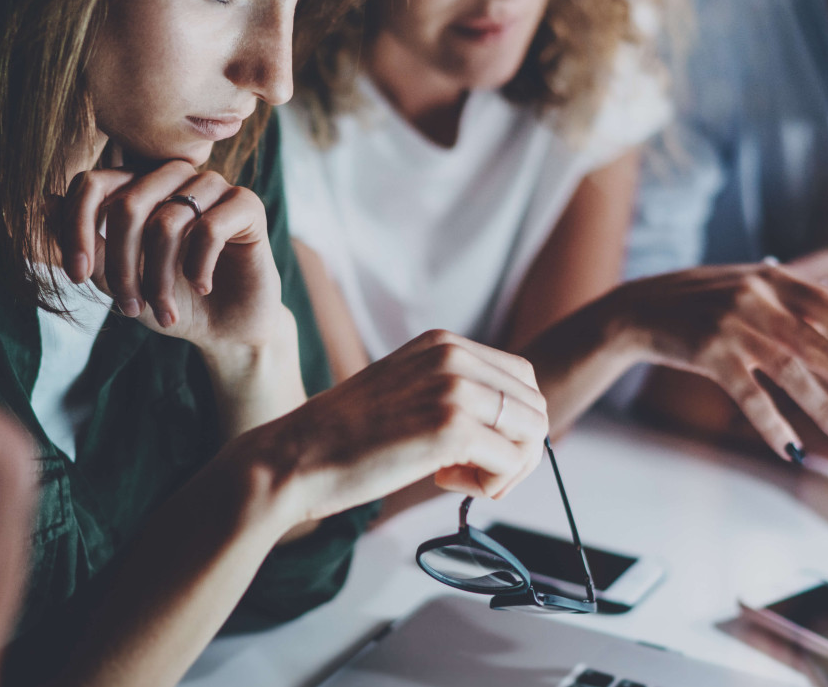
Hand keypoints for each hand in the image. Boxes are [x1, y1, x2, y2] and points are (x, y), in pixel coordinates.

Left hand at [48, 161, 284, 352]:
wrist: (226, 328)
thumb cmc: (171, 299)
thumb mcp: (118, 280)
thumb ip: (86, 244)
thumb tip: (41, 204)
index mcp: (139, 186)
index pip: (93, 183)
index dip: (76, 227)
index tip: (75, 274)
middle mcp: (173, 177)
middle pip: (128, 204)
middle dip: (121, 265)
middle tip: (127, 308)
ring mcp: (212, 187)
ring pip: (168, 221)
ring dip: (158, 277)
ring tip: (162, 309)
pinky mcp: (246, 205)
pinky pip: (210, 228)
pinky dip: (198, 267)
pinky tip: (203, 286)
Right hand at [235, 330, 550, 524]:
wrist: (293, 458)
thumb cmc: (344, 439)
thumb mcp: (406, 391)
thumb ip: (451, 393)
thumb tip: (509, 425)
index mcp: (443, 343)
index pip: (522, 379)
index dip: (512, 424)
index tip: (479, 452)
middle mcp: (453, 356)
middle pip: (534, 405)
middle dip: (517, 449)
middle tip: (474, 474)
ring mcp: (454, 388)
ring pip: (532, 433)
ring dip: (506, 469)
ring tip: (458, 478)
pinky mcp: (451, 427)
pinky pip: (511, 462)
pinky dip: (491, 484)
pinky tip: (445, 482)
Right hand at [608, 262, 827, 460]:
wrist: (637, 311)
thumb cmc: (702, 302)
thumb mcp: (753, 287)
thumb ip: (803, 300)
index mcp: (775, 278)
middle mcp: (758, 298)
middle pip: (823, 345)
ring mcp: (732, 326)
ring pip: (792, 373)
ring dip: (825, 408)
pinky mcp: (708, 354)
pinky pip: (750, 397)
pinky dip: (774, 425)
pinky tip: (793, 449)